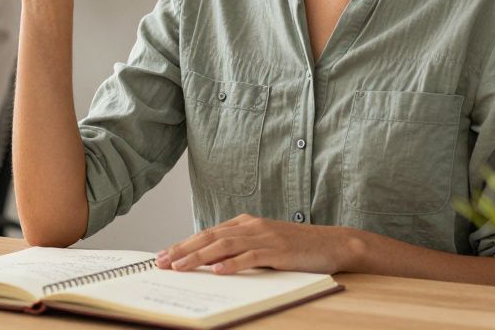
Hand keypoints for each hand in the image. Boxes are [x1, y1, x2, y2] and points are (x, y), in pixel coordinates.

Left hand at [155, 214, 362, 275]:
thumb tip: (211, 262)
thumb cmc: (297, 247)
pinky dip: (233, 264)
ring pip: (224, 245)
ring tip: (180, 267)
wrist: (333, 243)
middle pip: (210, 237)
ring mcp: (265, 237)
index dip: (183, 243)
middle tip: (161, 262)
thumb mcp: (263, 244)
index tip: (163, 254)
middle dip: (183, 249)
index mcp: (245, 223)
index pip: (207, 233)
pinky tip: (218, 271)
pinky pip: (251, 257)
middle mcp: (251, 226)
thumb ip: (240, 249)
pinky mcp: (279, 250)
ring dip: (199, 257)